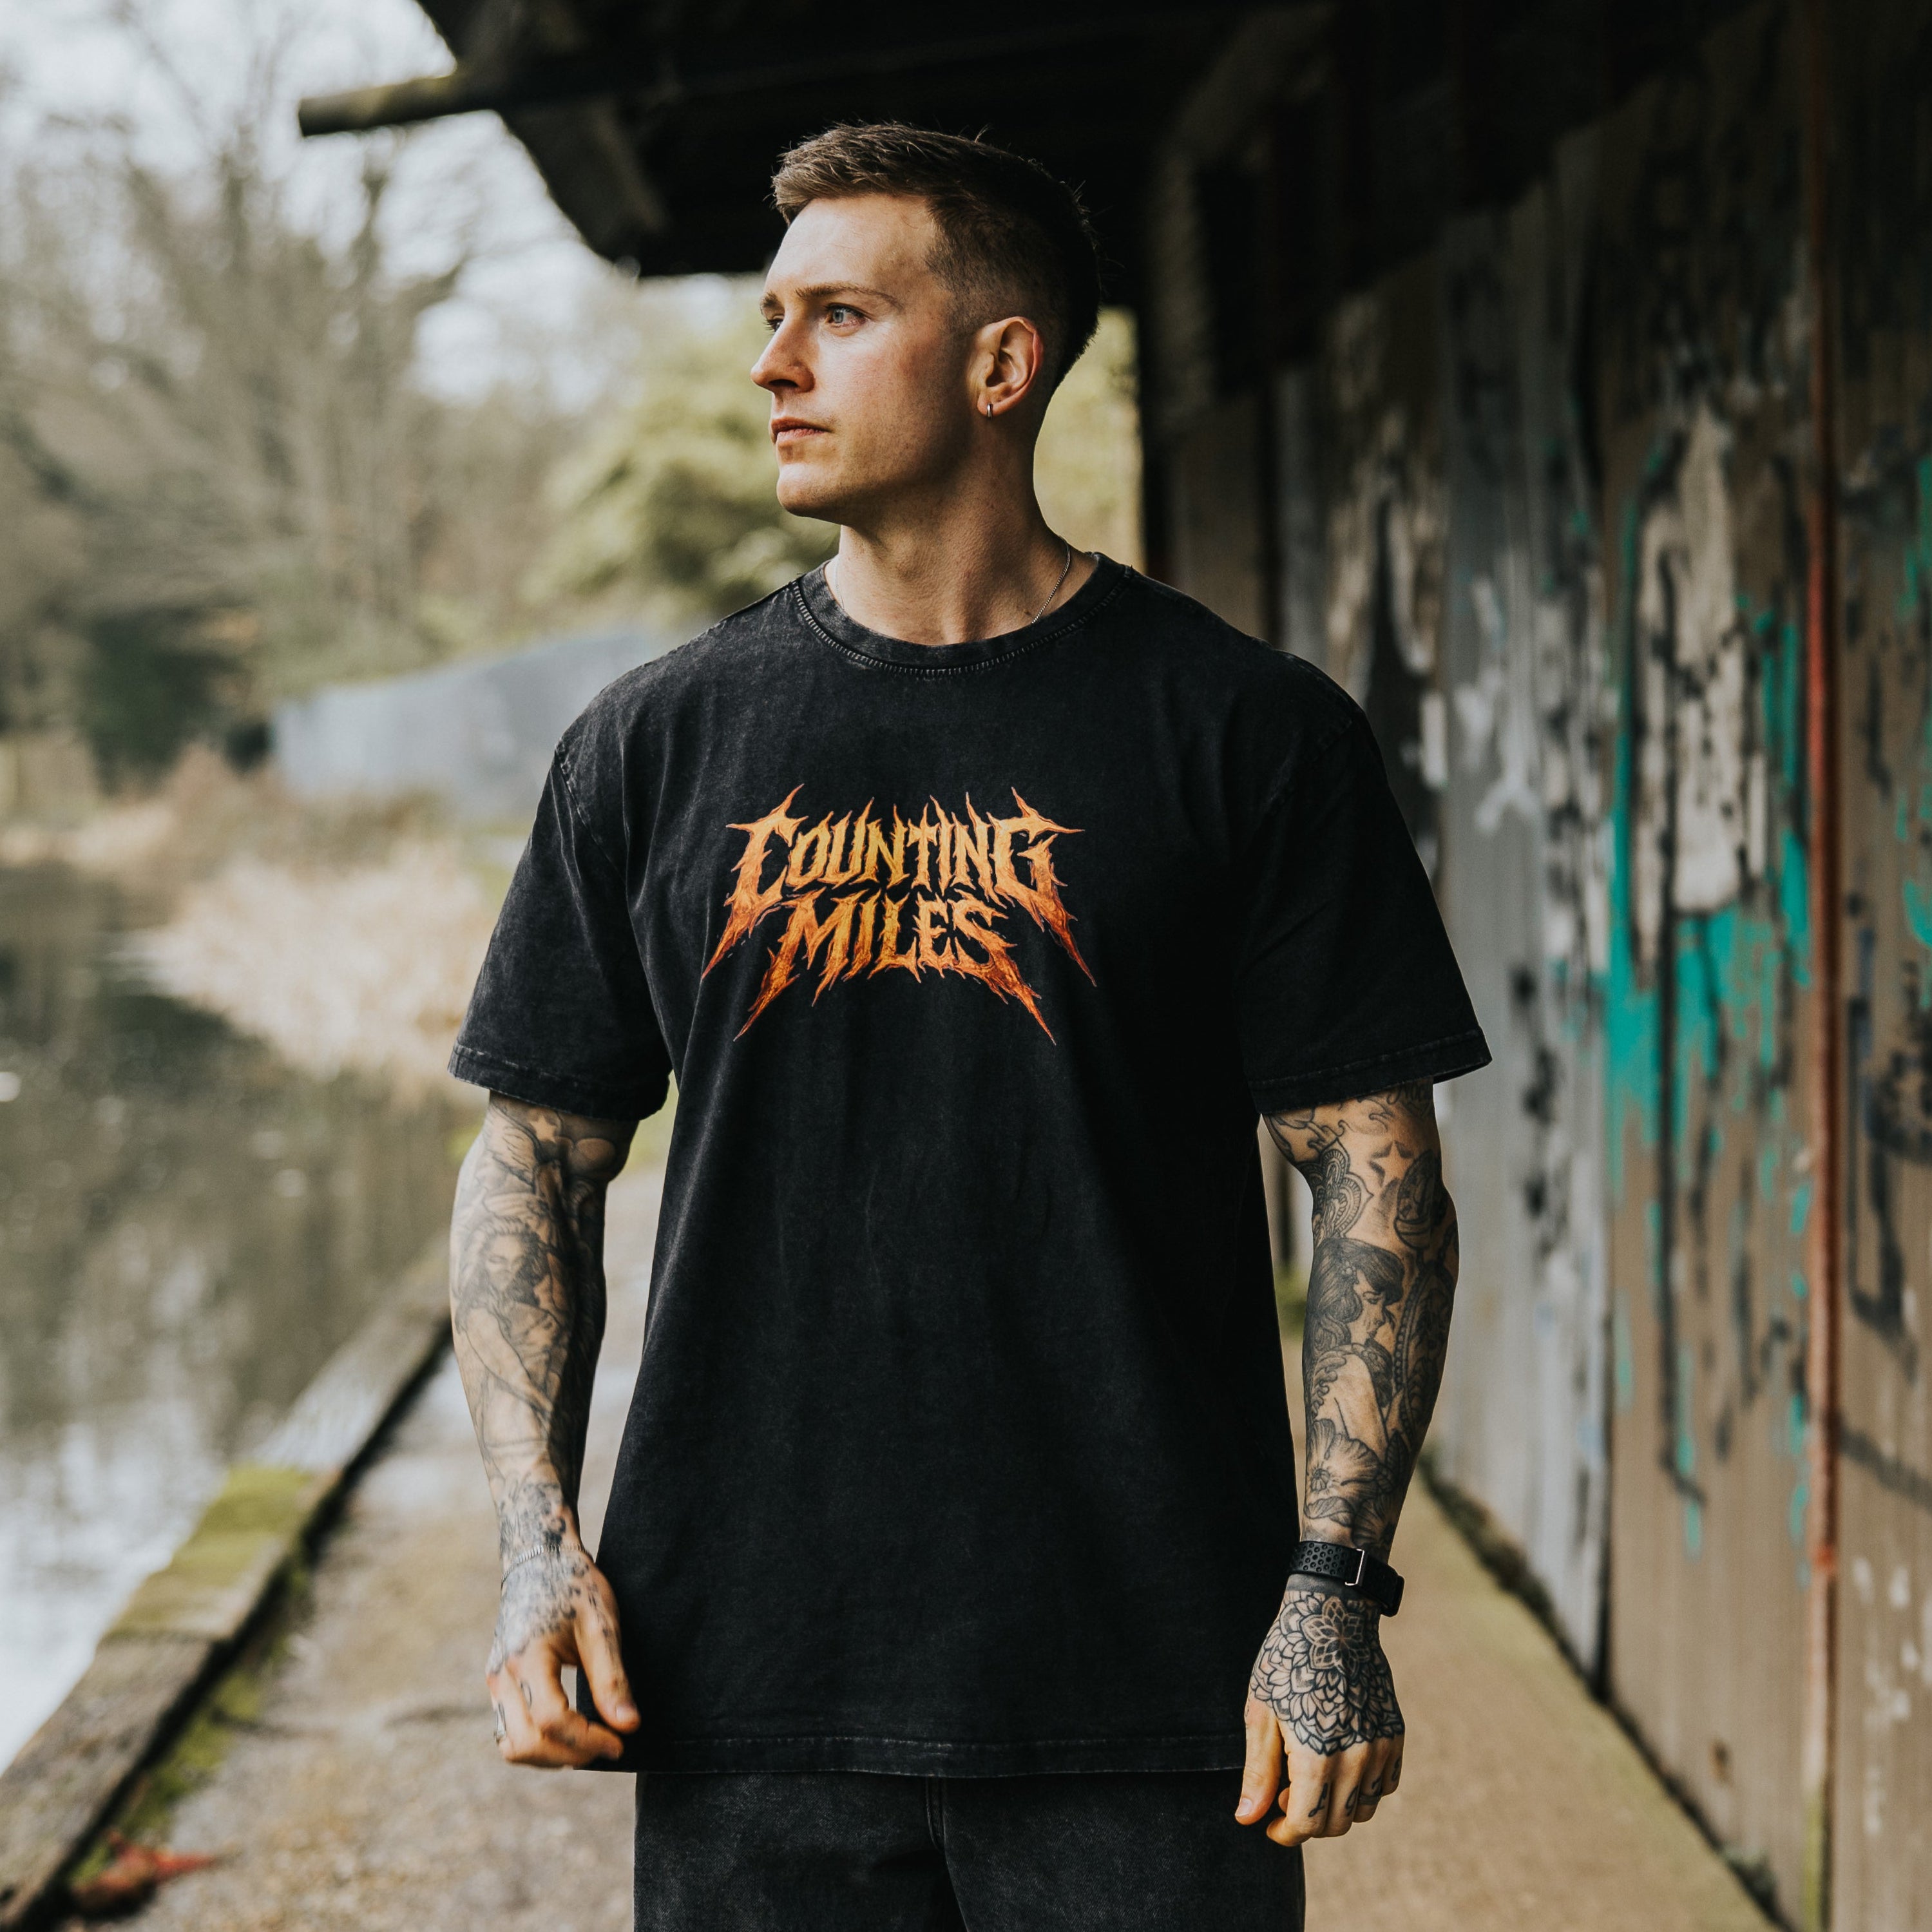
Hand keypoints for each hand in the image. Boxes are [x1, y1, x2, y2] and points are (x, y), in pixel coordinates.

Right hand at [486, 1535, 639, 1766]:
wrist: (539, 1560)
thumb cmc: (574, 1587)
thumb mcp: (602, 1626)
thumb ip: (612, 1678)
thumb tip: (628, 1726)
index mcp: (527, 1657)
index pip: (552, 1721)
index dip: (588, 1740)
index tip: (620, 1743)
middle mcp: (502, 1674)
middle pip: (526, 1743)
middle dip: (570, 1754)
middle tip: (608, 1745)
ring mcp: (494, 1681)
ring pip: (511, 1745)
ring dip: (549, 1755)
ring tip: (588, 1741)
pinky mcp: (497, 1683)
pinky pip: (508, 1731)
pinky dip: (536, 1742)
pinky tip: (568, 1731)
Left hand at [1235, 1580, 1404, 1845]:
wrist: (1331, 1617)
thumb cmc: (1286, 1661)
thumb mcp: (1261, 1713)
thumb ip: (1258, 1771)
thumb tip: (1247, 1819)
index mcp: (1316, 1756)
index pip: (1305, 1825)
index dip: (1284, 1833)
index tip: (1270, 1824)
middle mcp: (1355, 1758)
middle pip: (1336, 1823)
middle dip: (1307, 1821)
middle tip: (1284, 1794)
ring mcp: (1380, 1747)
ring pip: (1363, 1809)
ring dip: (1337, 1807)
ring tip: (1310, 1778)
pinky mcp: (1395, 1733)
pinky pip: (1386, 1785)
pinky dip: (1365, 1789)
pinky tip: (1340, 1765)